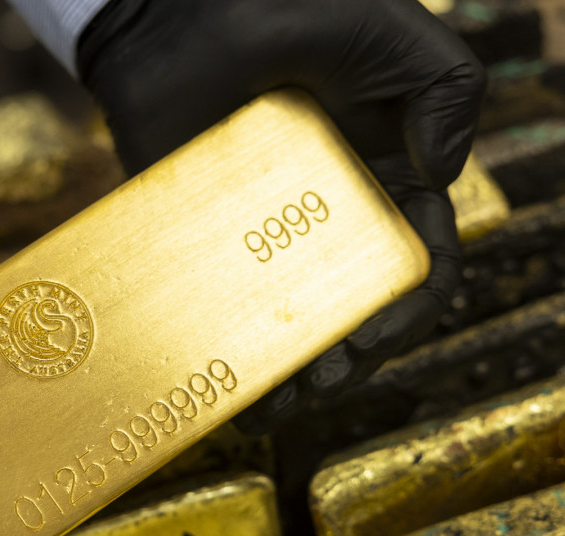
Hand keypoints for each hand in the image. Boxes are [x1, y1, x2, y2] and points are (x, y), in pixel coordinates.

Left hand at [79, 0, 484, 430]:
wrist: (176, 11)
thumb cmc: (287, 7)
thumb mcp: (392, 33)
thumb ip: (446, 92)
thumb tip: (442, 177)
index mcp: (387, 179)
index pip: (420, 263)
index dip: (408, 312)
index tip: (371, 340)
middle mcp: (329, 217)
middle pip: (354, 311)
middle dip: (346, 361)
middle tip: (318, 386)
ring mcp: (262, 234)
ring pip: (289, 322)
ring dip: (288, 374)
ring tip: (271, 407)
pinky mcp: (204, 240)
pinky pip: (217, 306)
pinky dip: (223, 352)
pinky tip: (219, 386)